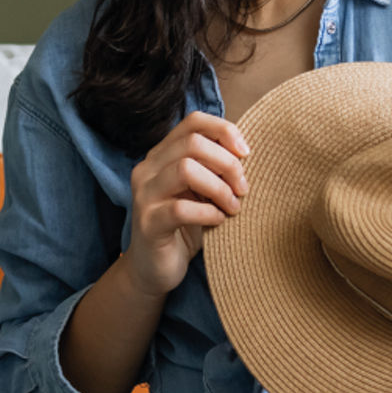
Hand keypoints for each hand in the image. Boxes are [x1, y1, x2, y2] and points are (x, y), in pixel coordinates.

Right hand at [121, 111, 249, 297]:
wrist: (153, 270)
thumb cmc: (185, 226)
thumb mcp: (201, 190)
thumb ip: (214, 167)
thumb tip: (246, 151)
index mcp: (162, 155)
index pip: (193, 122)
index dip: (224, 131)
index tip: (247, 153)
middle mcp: (147, 169)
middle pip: (193, 143)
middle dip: (228, 163)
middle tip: (243, 188)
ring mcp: (144, 195)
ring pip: (185, 169)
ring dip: (219, 188)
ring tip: (233, 206)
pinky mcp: (148, 224)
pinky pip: (182, 209)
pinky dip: (209, 213)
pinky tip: (218, 221)